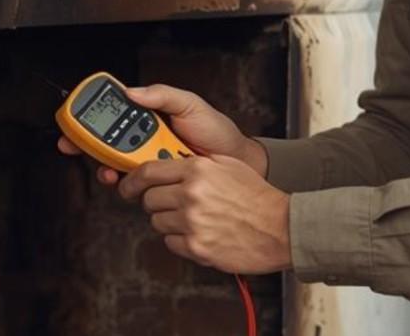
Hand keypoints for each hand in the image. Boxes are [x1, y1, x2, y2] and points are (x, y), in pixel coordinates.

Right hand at [56, 83, 267, 185]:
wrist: (238, 164)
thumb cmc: (218, 132)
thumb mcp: (191, 105)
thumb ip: (163, 95)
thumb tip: (131, 91)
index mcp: (150, 115)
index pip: (114, 114)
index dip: (89, 118)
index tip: (72, 124)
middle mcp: (145, 139)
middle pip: (107, 141)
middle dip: (89, 146)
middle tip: (80, 148)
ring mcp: (149, 161)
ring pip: (116, 164)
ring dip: (108, 166)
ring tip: (113, 169)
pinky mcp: (156, 182)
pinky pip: (134, 184)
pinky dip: (126, 184)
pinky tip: (128, 183)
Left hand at [118, 152, 290, 274]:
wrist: (281, 228)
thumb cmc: (257, 196)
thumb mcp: (226, 165)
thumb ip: (194, 162)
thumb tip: (167, 164)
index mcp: (197, 169)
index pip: (147, 172)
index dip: (132, 180)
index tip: (127, 185)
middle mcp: (191, 194)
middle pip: (149, 199)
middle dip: (155, 202)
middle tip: (170, 204)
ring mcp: (192, 222)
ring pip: (157, 222)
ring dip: (169, 222)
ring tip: (192, 220)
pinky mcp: (197, 247)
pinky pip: (170, 243)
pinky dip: (180, 240)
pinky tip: (199, 234)